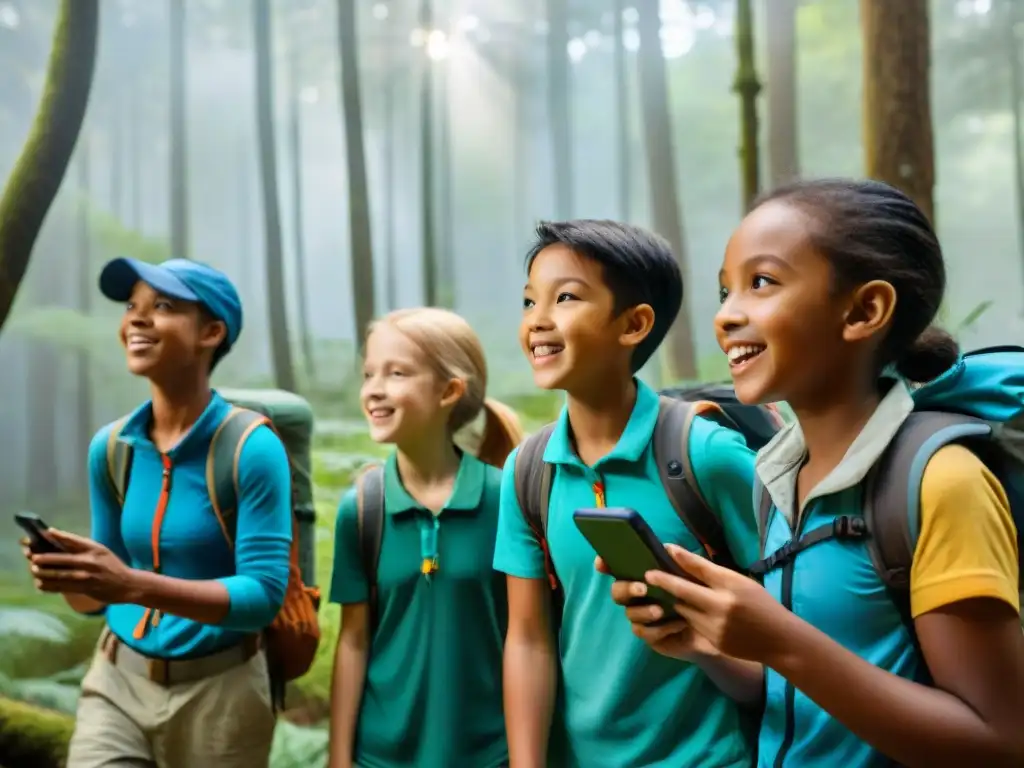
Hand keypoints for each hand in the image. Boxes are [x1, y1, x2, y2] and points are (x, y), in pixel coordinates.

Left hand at [29, 530, 138, 604]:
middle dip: (43, 558)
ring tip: (33, 571)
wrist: (128, 584)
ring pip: (58, 574)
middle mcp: (89, 560)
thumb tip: (57, 544)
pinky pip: (61, 587)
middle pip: (60, 558)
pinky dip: (49, 586)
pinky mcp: (84, 588)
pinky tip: (40, 584)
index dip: (56, 536)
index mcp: (93, 548)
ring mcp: (86, 575)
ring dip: (42, 573)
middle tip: (32, 557)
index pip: (71, 540)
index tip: (43, 533)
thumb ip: (82, 548)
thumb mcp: (101, 552)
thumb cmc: (111, 566)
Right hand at [596, 555, 720, 661]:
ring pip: (629, 613)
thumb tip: (668, 547)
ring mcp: (641, 616)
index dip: (605, 563)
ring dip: (643, 611)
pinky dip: (659, 628)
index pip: (617, 567)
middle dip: (626, 588)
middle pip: (617, 591)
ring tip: (660, 610)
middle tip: (642, 588)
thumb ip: (683, 562)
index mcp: (644, 576)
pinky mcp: (649, 635)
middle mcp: (638, 595)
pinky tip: (677, 624)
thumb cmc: (702, 596)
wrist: (718, 629)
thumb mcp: (697, 576)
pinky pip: (644, 632)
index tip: (601, 563)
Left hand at [641, 544, 791, 663]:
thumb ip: (712, 571)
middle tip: (648, 576)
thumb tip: (683, 556)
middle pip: (682, 592)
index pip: (696, 570)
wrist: (779, 640)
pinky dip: (688, 616)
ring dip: (678, 601)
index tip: (662, 552)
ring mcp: (715, 627)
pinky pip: (692, 625)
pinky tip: (687, 611)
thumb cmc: (761, 604)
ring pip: (684, 610)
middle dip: (664, 582)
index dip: (676, 561)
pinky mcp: (713, 642)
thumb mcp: (740, 582)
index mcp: (729, 587)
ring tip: (669, 593)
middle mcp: (720, 607)